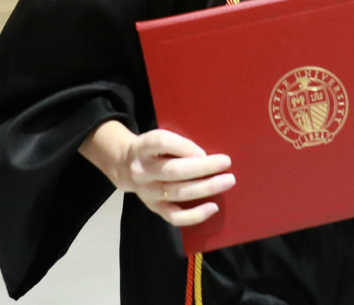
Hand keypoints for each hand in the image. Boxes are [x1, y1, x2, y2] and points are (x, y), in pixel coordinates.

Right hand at [79, 120, 233, 226]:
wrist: (125, 166)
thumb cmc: (154, 149)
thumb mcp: (160, 138)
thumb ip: (178, 143)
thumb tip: (209, 153)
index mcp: (144, 146)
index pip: (161, 142)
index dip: (184, 146)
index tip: (203, 150)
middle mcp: (142, 170)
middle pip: (173, 170)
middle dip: (203, 167)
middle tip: (226, 162)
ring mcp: (147, 191)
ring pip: (177, 192)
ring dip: (205, 188)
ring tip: (228, 181)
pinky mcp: (153, 207)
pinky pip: (174, 216)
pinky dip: (194, 215)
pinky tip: (213, 207)